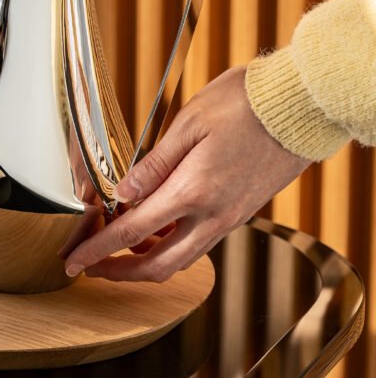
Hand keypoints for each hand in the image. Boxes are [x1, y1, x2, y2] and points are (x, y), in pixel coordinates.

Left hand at [63, 66, 307, 281]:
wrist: (302, 108)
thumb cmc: (246, 105)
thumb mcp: (188, 124)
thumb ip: (153, 163)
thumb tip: (122, 193)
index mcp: (192, 192)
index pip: (131, 234)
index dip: (97, 251)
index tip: (74, 263)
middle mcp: (213, 215)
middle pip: (158, 265)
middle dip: (119, 272)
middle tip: (90, 268)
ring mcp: (230, 217)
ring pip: (181, 258)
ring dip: (145, 263)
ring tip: (116, 252)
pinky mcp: (240, 212)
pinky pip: (199, 242)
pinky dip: (171, 245)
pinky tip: (154, 230)